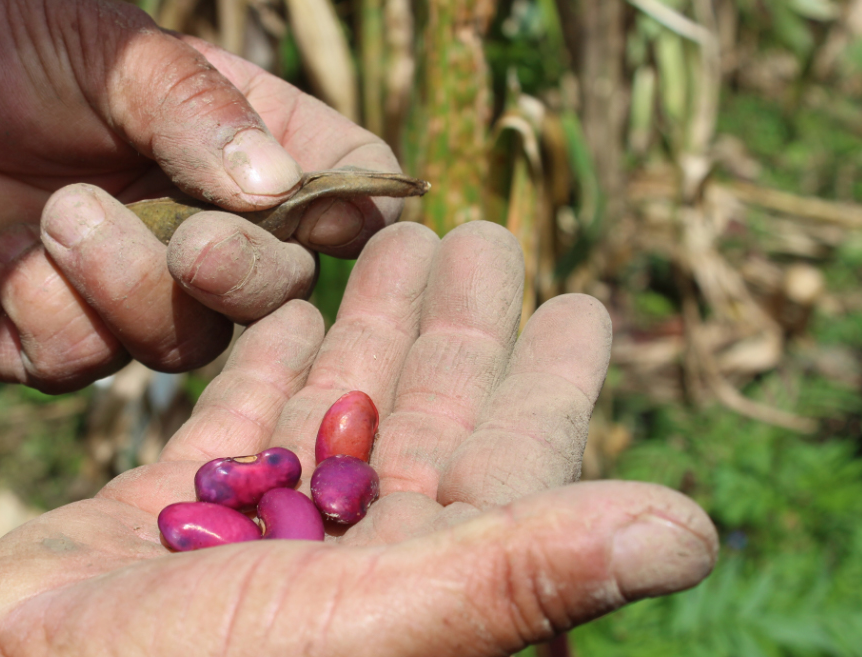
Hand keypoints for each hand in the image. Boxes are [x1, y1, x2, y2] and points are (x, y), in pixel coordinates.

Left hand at [0, 0, 400, 390]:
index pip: (345, 189)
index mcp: (241, 147)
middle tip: (193, 243)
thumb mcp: (113, 54)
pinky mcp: (61, 342)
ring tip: (57, 211)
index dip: (357, 213)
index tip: (335, 221)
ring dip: (125, 282)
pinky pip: (86, 361)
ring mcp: (135, 296)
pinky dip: (47, 308)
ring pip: (185, 342)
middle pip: (282, 291)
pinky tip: (9, 252)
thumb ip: (198, 111)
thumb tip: (279, 188)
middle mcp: (203, 229)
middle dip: (242, 275)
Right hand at [0, 222, 717, 656]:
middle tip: (482, 233)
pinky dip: (266, 361)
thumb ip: (523, 569)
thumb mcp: (378, 620)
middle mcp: (349, 560)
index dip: (553, 381)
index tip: (584, 302)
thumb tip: (696, 531)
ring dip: (370, 324)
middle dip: (458, 324)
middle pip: (428, 417)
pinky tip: (294, 306)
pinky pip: (234, 420)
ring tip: (392, 236)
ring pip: (334, 407)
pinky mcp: (165, 515)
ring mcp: (255, 535)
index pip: (514, 464)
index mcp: (422, 580)